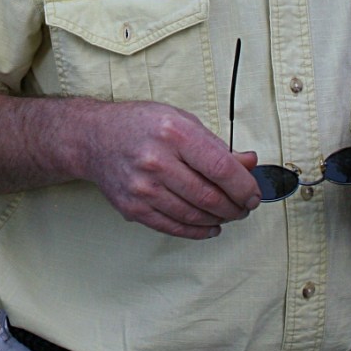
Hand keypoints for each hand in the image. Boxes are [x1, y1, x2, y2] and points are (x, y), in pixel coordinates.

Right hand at [83, 100, 261, 239]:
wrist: (95, 137)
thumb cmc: (142, 124)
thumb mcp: (183, 120)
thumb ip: (216, 144)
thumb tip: (249, 163)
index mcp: (174, 134)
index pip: (219, 167)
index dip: (243, 186)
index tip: (255, 193)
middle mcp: (157, 162)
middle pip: (208, 196)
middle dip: (235, 206)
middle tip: (246, 207)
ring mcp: (143, 188)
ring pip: (193, 215)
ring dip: (219, 219)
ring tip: (231, 214)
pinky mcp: (133, 208)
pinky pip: (172, 226)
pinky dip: (197, 230)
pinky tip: (210, 226)